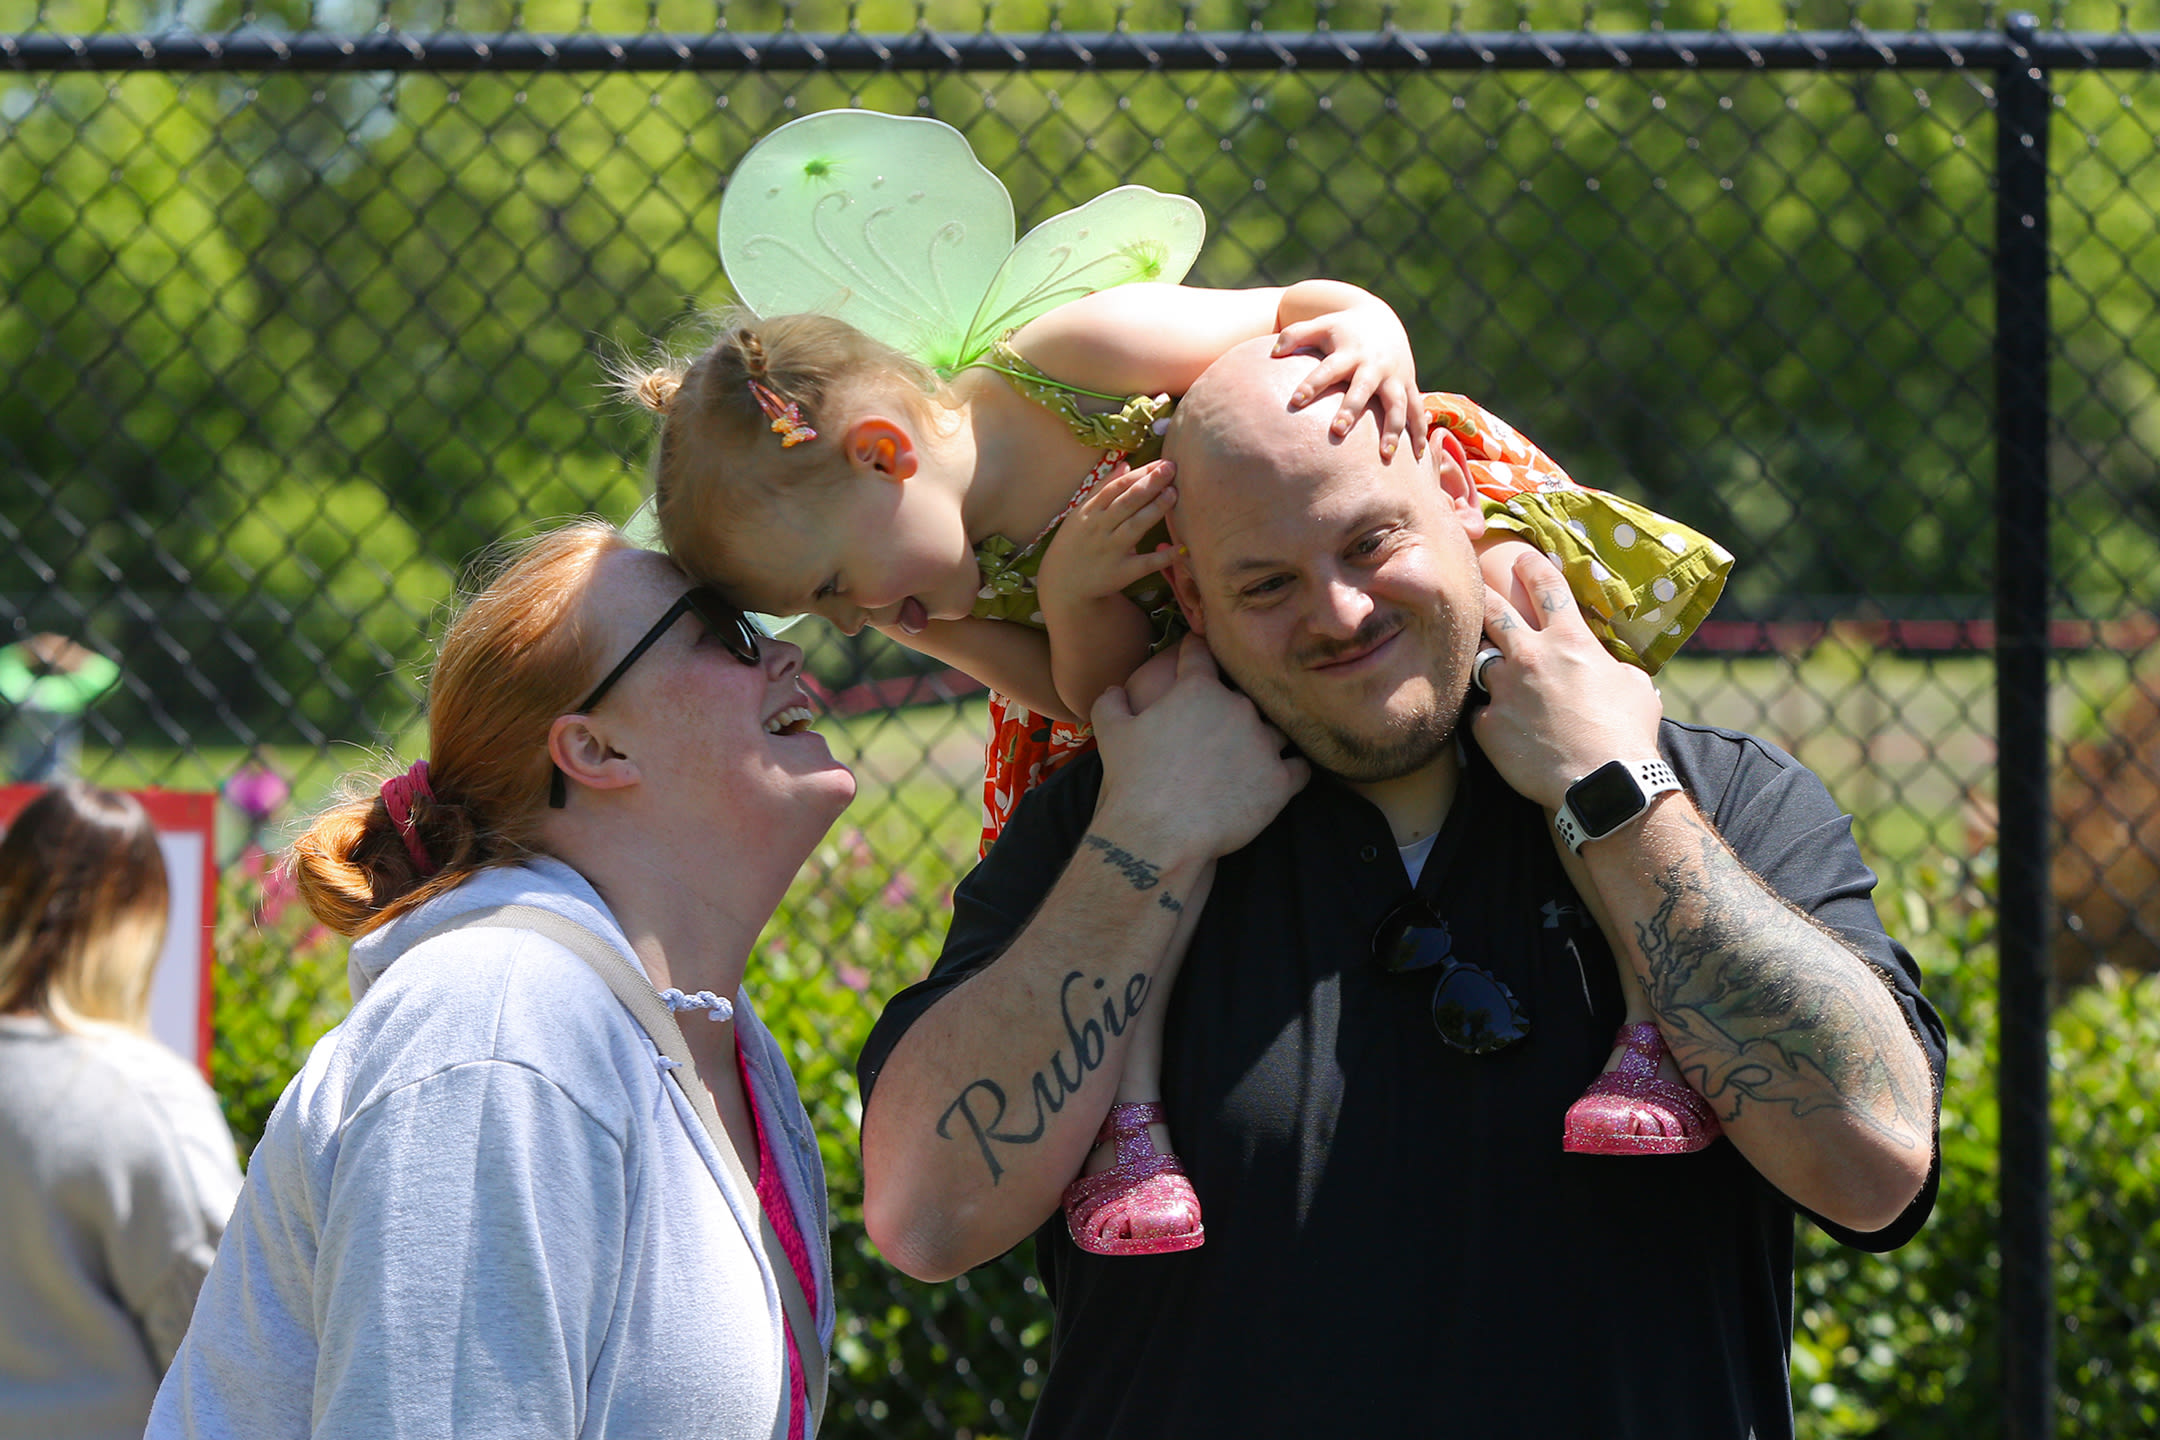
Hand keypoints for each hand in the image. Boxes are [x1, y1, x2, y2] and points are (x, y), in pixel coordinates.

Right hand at [1034, 459, 1179, 622]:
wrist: (1063, 583)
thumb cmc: (1076, 542)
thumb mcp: (1081, 513)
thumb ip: (1103, 489)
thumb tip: (1126, 465)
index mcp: (1090, 511)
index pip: (1117, 487)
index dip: (1139, 473)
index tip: (1160, 463)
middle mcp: (1100, 529)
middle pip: (1127, 502)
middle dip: (1150, 484)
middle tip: (1171, 469)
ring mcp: (1111, 551)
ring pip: (1135, 527)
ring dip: (1155, 509)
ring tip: (1173, 493)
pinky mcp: (1121, 573)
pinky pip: (1145, 563)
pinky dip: (1163, 556)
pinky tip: (1180, 548)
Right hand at [1091, 635, 1308, 862]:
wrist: (1159, 833)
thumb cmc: (1134, 780)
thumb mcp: (1110, 733)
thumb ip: (1111, 703)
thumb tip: (1114, 690)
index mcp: (1198, 689)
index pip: (1200, 655)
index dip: (1196, 651)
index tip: (1197, 650)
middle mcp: (1238, 708)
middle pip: (1245, 696)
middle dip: (1232, 709)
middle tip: (1219, 730)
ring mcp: (1264, 743)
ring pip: (1276, 730)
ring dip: (1264, 740)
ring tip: (1250, 757)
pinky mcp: (1280, 781)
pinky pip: (1299, 767)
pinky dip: (1290, 770)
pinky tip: (1276, 777)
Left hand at [1275, 302, 1425, 460]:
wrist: (1382, 319)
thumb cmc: (1342, 329)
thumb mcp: (1319, 325)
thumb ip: (1294, 336)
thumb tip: (1272, 353)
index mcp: (1350, 352)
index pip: (1327, 369)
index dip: (1311, 384)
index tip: (1294, 401)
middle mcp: (1373, 365)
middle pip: (1362, 389)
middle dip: (1351, 409)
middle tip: (1336, 431)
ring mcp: (1394, 376)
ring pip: (1397, 405)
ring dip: (1393, 429)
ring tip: (1385, 454)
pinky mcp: (1408, 385)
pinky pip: (1417, 411)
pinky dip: (1419, 432)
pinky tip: (1416, 456)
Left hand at [1469, 549, 1663, 811]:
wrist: (1602, 783)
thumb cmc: (1627, 734)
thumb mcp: (1635, 686)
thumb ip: (1613, 667)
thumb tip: (1610, 668)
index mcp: (1570, 640)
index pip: (1545, 585)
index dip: (1531, 565)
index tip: (1521, 557)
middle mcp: (1530, 656)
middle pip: (1493, 611)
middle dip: (1484, 597)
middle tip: (1479, 595)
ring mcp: (1503, 690)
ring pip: (1483, 664)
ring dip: (1493, 669)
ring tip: (1504, 682)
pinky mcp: (1487, 725)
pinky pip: (1482, 713)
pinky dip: (1493, 720)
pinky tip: (1511, 734)